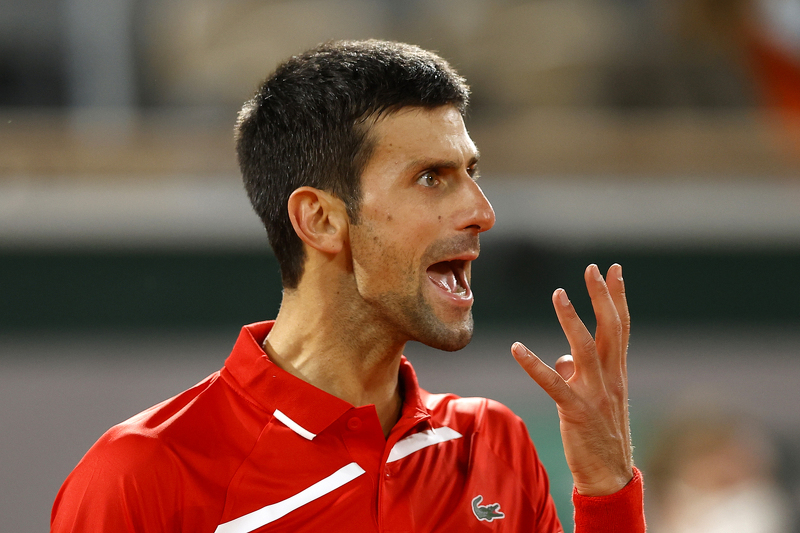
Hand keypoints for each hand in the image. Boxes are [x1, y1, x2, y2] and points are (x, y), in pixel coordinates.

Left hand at [512, 263, 632, 495]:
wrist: (610, 476)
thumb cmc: (601, 434)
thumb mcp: (596, 398)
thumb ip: (580, 372)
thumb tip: (560, 357)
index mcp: (617, 372)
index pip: (620, 326)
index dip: (618, 296)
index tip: (615, 270)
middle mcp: (611, 378)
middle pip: (610, 329)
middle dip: (602, 296)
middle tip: (594, 268)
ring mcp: (595, 394)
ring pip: (584, 349)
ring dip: (571, 319)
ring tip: (559, 293)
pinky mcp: (575, 411)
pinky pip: (552, 383)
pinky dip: (533, 364)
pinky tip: (516, 348)